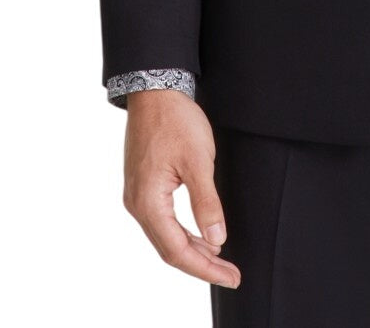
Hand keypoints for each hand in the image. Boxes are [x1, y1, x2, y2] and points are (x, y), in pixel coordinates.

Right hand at [122, 89, 240, 290]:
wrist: (155, 92)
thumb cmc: (175, 120)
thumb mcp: (198, 160)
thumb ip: (206, 202)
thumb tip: (217, 238)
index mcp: (147, 202)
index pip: (177, 250)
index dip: (205, 268)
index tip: (231, 276)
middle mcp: (137, 204)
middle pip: (169, 250)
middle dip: (202, 265)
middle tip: (231, 273)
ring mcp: (138, 196)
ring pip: (166, 237)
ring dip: (193, 250)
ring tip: (221, 259)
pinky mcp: (143, 187)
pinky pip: (163, 222)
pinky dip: (183, 233)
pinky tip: (202, 235)